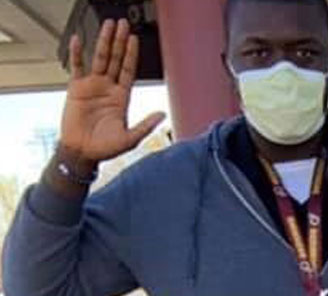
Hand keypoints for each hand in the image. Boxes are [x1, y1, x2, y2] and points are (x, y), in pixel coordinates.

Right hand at [59, 19, 165, 162]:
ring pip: (99, 59)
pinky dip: (76, 54)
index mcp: (122, 97)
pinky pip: (76, 67)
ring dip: (103, 42)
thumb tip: (163, 114)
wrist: (82, 152)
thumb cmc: (106, 148)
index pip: (128, 70)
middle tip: (123, 24)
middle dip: (119, 42)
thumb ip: (146, 126)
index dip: (131, 54)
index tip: (134, 39)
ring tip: (107, 25)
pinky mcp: (76, 89)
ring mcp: (92, 87)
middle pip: (115, 59)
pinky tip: (78, 40)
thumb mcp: (130, 138)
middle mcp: (108, 88)